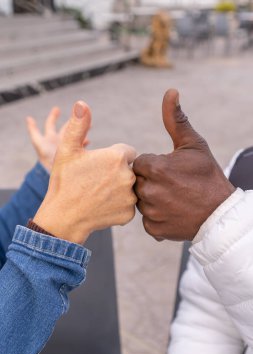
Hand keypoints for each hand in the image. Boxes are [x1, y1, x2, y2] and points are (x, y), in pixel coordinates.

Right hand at [34, 101, 136, 243]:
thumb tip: (82, 103)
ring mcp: (130, 197)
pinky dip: (119, 205)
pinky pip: (128, 205)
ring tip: (100, 193)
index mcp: (117, 157)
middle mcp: (129, 176)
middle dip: (118, 172)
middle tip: (98, 181)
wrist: (63, 216)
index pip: (127, 152)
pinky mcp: (129, 214)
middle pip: (130, 169)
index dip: (113, 158)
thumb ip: (77, 125)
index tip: (100, 166)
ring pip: (131, 187)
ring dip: (120, 188)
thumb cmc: (64, 181)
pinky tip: (104, 206)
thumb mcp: (67, 150)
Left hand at [133, 89, 234, 241]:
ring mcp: (151, 212)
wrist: (220, 212)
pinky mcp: (154, 229)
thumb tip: (170, 92)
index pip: (140, 163)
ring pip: (141, 201)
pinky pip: (147, 220)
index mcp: (156, 167)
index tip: (168, 170)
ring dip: (152, 199)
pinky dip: (156, 217)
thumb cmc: (207, 176)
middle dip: (151, 181)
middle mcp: (149, 190)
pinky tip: (171, 212)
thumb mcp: (194, 144)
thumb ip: (176, 120)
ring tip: (172, 198)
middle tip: (171, 185)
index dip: (154, 165)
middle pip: (138, 182)